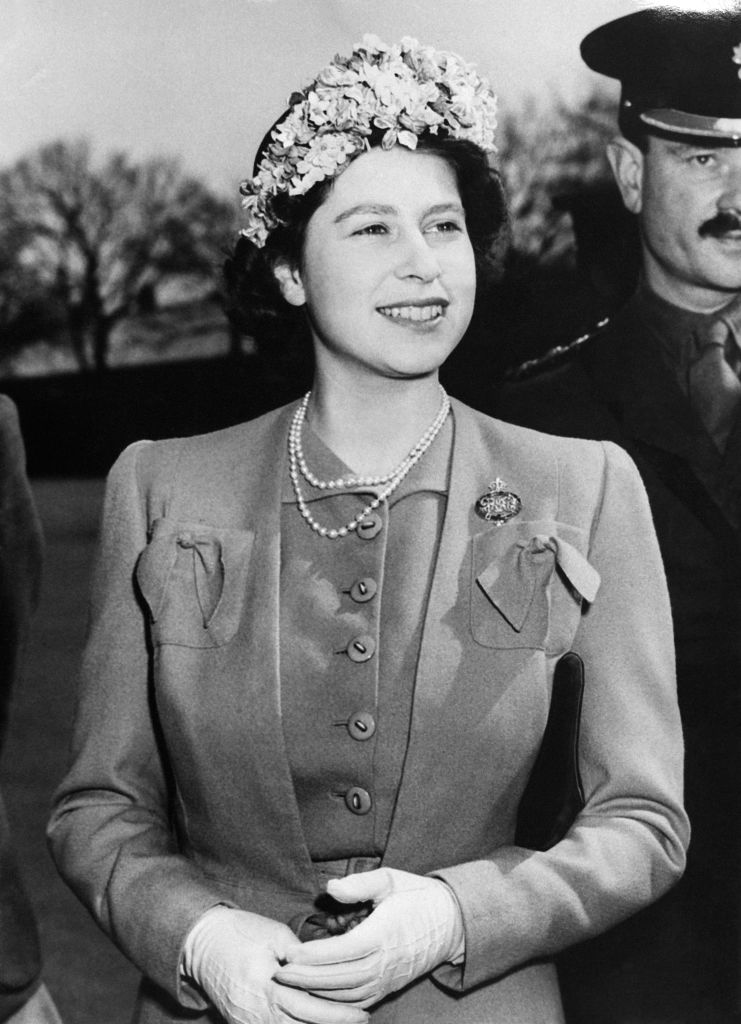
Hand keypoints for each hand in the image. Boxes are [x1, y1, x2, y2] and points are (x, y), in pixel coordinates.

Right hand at [183, 906, 368, 1023]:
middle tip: (362, 1021)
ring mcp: (247, 1023)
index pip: (309, 1007)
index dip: (338, 1014)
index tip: (362, 1013)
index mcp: (265, 984)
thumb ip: (302, 956)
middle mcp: (255, 1011)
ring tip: (342, 1023)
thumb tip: (329, 970)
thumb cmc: (241, 931)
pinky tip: (313, 1023)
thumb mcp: (275, 934)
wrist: (201, 943)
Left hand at [274, 868, 463, 1008]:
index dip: (312, 956)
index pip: (341, 952)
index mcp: (383, 934)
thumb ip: (359, 883)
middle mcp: (384, 963)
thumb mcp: (391, 878)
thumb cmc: (418, 897)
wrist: (452, 923)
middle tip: (279, 973)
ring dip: (316, 992)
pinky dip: (334, 1002)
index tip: (289, 951)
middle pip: (338, 979)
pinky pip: (357, 1002)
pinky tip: (318, 993)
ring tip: (292, 984)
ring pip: (345, 996)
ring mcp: (387, 979)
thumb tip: (330, 888)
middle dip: (305, 978)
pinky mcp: (388, 987)